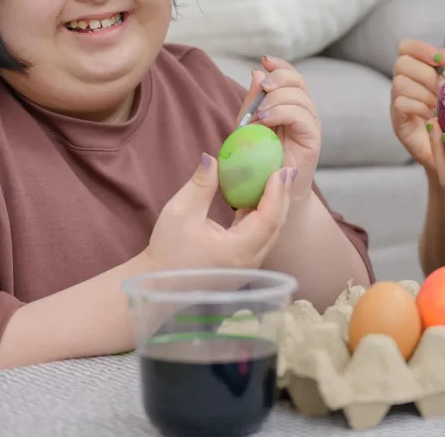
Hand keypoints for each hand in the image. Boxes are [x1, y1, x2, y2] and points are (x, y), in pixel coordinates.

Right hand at [144, 154, 294, 270]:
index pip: (268, 218)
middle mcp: (250, 262)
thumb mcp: (181, 212)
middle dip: (282, 197)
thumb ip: (201, 184)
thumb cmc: (167, 251)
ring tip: (275, 182)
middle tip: (285, 171)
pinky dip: (261, 218)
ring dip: (273, 207)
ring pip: (270, 233)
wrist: (159, 285)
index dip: (276, 192)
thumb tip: (213, 158)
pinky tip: (255, 200)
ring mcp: (247, 267)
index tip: (280, 169)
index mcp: (238, 250)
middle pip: (276, 226)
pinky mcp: (241, 266)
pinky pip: (259, 239)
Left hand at [239, 55, 319, 203]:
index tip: (265, 60)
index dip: (281, 65)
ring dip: (276, 99)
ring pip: (300, 97)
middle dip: (279, 78)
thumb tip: (257, 72)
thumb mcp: (248, 126)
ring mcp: (310, 126)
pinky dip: (283, 113)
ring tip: (259, 114)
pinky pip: (302, 118)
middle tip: (262, 87)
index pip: (292, 76)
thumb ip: (252, 101)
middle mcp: (303, 112)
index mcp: (290, 106)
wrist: (268, 194)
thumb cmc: (256, 161)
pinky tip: (267, 120)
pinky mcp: (313, 140)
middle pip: (298, 82)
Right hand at [390, 40, 444, 172]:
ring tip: (440, 107)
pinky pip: (401, 103)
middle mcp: (403, 85)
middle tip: (444, 91)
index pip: (406, 47)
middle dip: (427, 75)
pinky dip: (420, 107)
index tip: (439, 61)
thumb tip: (443, 56)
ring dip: (425, 93)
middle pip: (402, 63)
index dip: (420, 49)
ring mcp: (398, 103)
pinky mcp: (398, 122)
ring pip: (400, 83)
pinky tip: (433, 117)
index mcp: (418, 72)